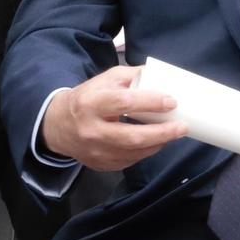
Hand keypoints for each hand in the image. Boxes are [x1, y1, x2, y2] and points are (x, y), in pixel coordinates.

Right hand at [40, 66, 189, 172]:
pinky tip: (154, 142)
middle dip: (163, 133)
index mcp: (90, 103)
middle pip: (133, 136)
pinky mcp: (100, 164)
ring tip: (173, 133)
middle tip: (183, 127)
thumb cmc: (85, 99)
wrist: (57, 125)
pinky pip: (130, 160)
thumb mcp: (103, 80)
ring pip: (134, 152)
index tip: (171, 101)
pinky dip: (146, 151)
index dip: (150, 102)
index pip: (124, 102)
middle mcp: (91, 130)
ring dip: (158, 143)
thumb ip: (130, 76)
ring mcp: (95, 151)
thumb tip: (160, 75)